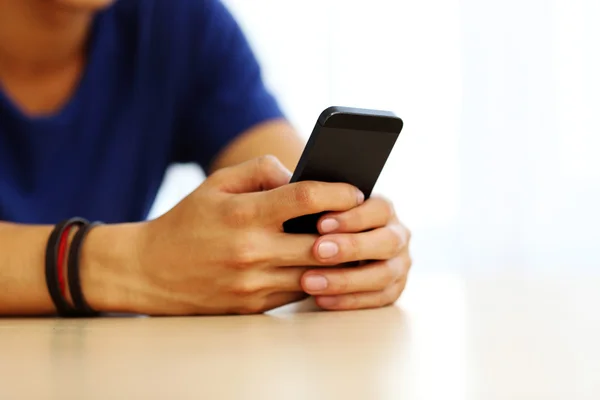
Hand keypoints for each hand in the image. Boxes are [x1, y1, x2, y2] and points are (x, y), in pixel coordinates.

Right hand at [129, 156, 365, 315]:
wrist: (151, 271)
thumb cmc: (188, 221)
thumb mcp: (216, 183)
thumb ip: (260, 171)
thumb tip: (300, 175)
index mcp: (244, 214)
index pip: (305, 198)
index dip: (338, 191)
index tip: (355, 190)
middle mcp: (253, 251)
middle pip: (321, 241)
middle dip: (349, 230)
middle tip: (364, 220)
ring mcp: (255, 283)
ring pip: (317, 272)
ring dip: (339, 258)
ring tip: (352, 242)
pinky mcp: (255, 305)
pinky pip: (299, 291)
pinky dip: (316, 276)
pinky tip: (325, 263)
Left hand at [300, 196, 411, 310]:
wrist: (330, 252)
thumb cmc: (321, 223)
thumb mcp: (318, 206)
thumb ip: (311, 196)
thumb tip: (288, 184)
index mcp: (383, 209)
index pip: (378, 209)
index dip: (352, 217)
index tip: (320, 223)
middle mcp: (397, 235)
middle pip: (386, 242)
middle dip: (351, 247)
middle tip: (317, 251)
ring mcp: (398, 265)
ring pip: (382, 275)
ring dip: (345, 279)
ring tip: (308, 281)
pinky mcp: (392, 291)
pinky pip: (376, 300)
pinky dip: (348, 301)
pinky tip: (319, 299)